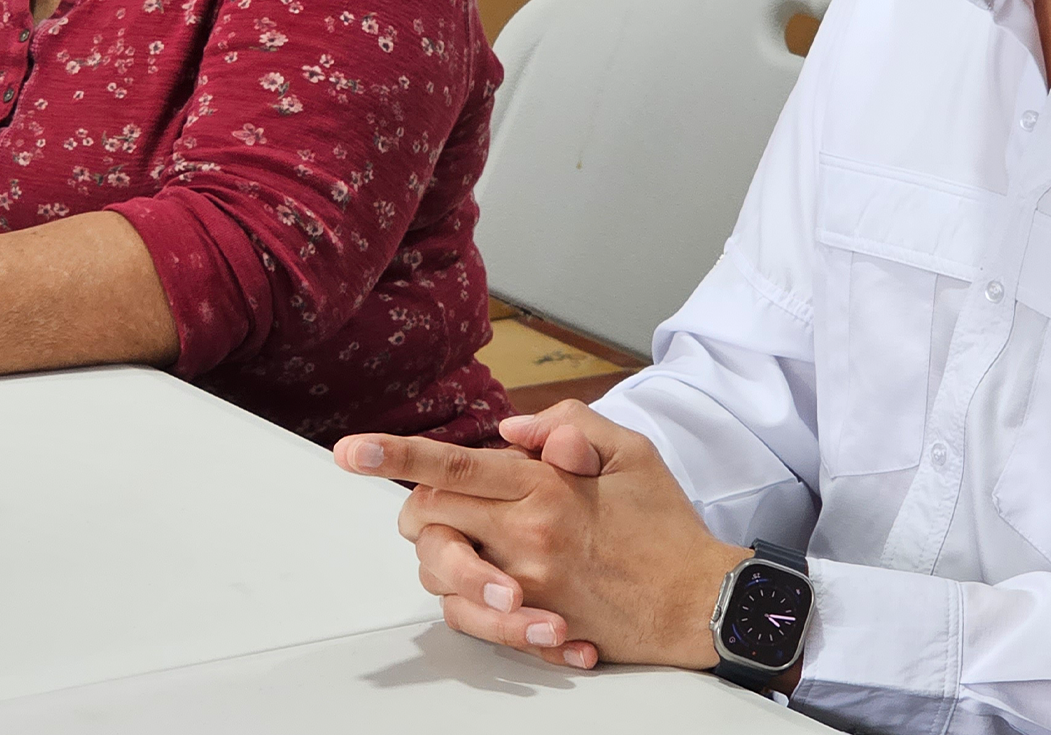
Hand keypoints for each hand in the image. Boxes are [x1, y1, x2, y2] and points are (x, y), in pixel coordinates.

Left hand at [334, 401, 747, 671]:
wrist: (701, 601)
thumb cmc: (665, 525)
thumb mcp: (630, 451)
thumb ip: (569, 425)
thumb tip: (511, 429)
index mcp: (546, 486)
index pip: (454, 465)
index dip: (394, 454)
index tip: (349, 451)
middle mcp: (527, 535)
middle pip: (428, 516)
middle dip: (418, 504)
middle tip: (439, 500)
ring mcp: (527, 584)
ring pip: (439, 570)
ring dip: (445, 554)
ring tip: (480, 544)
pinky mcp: (533, 625)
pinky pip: (466, 618)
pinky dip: (472, 603)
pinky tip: (503, 590)